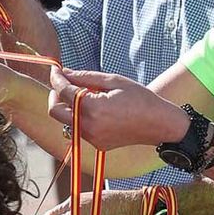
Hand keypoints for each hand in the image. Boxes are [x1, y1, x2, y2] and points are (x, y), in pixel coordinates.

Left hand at [48, 67, 185, 149]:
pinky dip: (79, 117)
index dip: (56, 78)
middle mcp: (89, 126)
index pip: (63, 91)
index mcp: (93, 107)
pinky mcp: (97, 144)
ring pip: (65, 121)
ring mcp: (92, 138)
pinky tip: (94, 108)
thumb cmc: (140, 99)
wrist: (159, 124)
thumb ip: (85, 77)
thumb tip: (65, 72)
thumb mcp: (113, 81)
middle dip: (55, 95)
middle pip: (55, 111)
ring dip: (67, 106)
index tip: (55, 69)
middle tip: (62, 83)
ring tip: (84, 95)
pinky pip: (79, 129)